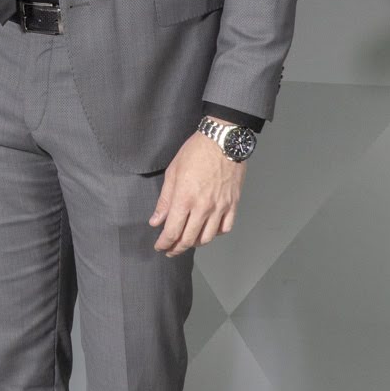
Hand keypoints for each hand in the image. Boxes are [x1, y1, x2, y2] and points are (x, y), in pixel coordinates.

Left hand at [150, 132, 245, 254]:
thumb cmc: (196, 152)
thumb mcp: (173, 172)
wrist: (223, 140)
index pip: (172, 231)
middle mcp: (203, 207)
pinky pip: (225, 228)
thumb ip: (165, 200)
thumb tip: (156, 220)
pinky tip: (208, 230)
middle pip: (189, 239)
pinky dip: (216, 234)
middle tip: (170, 250)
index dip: (164, 243)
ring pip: (208, 237)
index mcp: (185, 198)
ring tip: (187, 241)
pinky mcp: (233, 204)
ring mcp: (220, 207)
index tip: (159, 246)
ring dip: (195, 243)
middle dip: (176, 248)